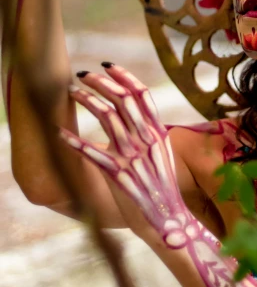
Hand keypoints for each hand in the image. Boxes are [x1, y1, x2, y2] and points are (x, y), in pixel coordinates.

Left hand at [60, 64, 193, 243]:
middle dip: (100, 83)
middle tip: (83, 75)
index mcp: (159, 133)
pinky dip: (74, 141)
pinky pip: (92, 153)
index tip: (107, 65)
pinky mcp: (119, 175)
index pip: (142, 95)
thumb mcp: (161, 154)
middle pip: (123, 100)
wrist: (167, 221)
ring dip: (86, 101)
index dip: (124, 77)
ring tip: (71, 93)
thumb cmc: (160, 188)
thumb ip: (149, 133)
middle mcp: (147, 140)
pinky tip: (60, 133)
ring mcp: (133, 157)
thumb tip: (133, 113)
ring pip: (107, 117)